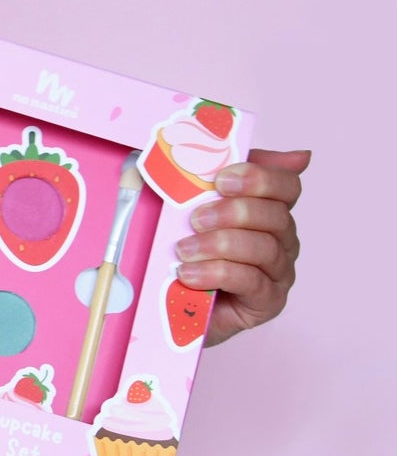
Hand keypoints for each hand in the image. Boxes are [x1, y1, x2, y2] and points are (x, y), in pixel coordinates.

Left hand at [172, 147, 309, 347]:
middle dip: (233, 212)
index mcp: (268, 209)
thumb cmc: (183, 248)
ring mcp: (277, 272)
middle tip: (196, 218)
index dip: (259, 178)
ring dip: (220, 245)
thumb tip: (260, 151)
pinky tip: (189, 275)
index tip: (221, 179)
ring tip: (184, 250)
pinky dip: (217, 274)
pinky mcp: (266, 302)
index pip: (286, 185)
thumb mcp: (188, 203)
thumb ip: (213, 172)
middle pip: (276, 216)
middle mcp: (281, 239)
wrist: (170, 304)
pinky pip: (251, 282)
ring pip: (264, 249)